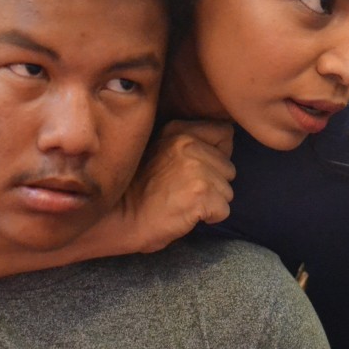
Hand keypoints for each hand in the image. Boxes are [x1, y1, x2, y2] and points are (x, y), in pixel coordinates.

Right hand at [118, 120, 235, 252]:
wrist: (119, 218)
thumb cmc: (138, 191)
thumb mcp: (160, 150)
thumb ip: (188, 145)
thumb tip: (221, 151)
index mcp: (179, 130)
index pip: (224, 133)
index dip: (217, 155)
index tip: (197, 169)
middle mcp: (188, 143)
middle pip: (229, 167)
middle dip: (214, 183)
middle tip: (184, 190)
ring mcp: (195, 167)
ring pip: (227, 191)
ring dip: (211, 201)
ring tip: (182, 202)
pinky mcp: (200, 193)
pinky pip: (223, 210)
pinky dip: (209, 218)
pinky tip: (186, 214)